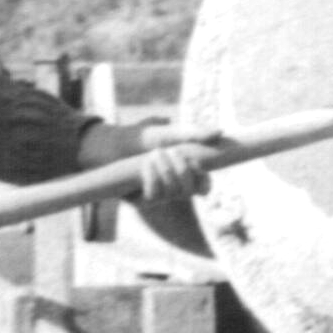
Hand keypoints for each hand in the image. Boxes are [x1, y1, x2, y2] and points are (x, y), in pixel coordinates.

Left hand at [80, 119, 219, 203]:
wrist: (113, 144)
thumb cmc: (144, 136)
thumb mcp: (169, 132)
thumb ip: (193, 133)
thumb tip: (219, 133)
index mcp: (183, 172)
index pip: (203, 187)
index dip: (205, 184)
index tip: (202, 172)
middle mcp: (172, 187)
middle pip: (189, 191)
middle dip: (183, 172)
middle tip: (173, 152)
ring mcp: (157, 195)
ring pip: (172, 194)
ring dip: (166, 171)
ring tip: (155, 153)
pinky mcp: (140, 200)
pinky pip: (153, 196)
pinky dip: (152, 178)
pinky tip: (146, 164)